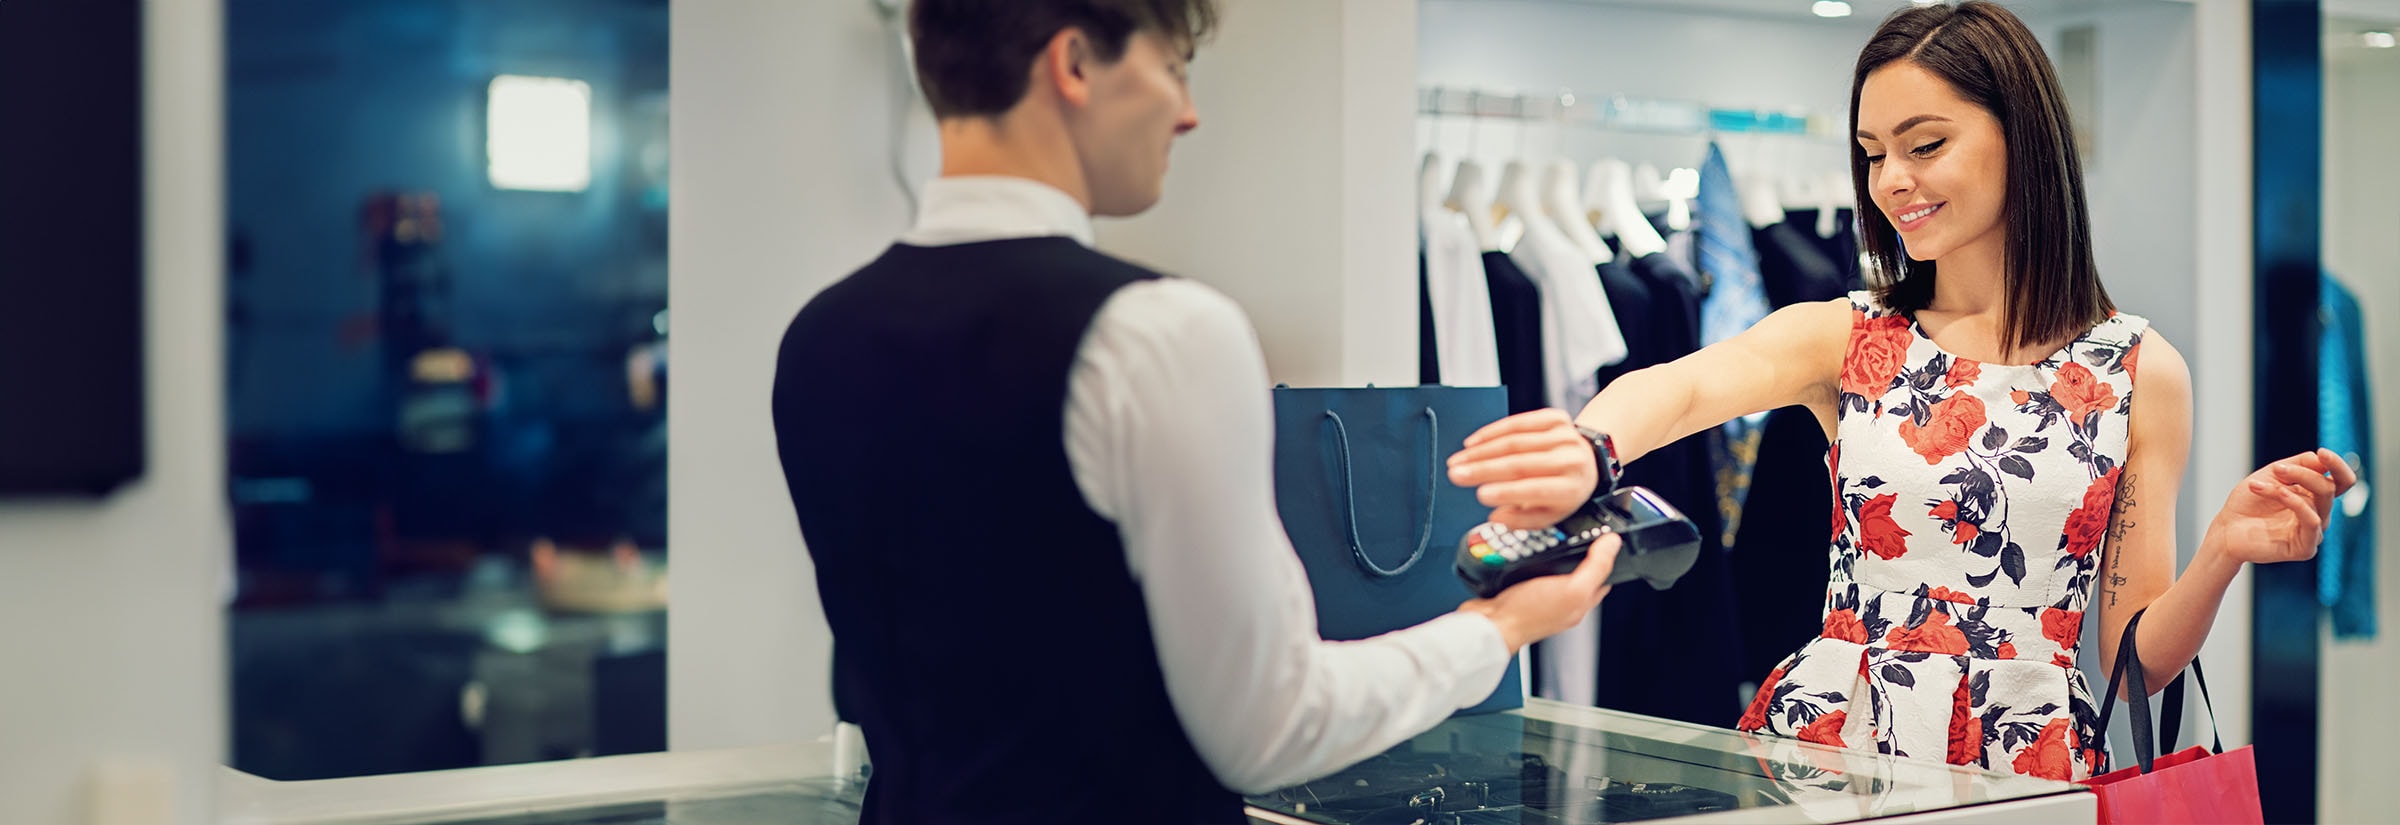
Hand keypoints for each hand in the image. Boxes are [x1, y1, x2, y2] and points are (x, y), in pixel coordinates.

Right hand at [1447, 409, 1599, 529]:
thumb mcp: (1551, 514)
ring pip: (1514, 441)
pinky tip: (1473, 443)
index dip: (1507, 492)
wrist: (1588, 458)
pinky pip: (1517, 422)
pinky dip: (1491, 433)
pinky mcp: (1555, 418)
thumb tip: (1497, 517)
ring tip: (1458, 461)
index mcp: (1572, 488)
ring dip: (1480, 452)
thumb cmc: (1565, 489)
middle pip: (1521, 463)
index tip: (1481, 494)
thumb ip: (1524, 520)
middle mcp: (1571, 459)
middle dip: (1483, 469)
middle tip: (1456, 475)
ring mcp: (1564, 435)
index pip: (1537, 489)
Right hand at [1458, 534, 1618, 653]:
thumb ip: (1595, 567)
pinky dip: (1525, 552)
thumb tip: (1613, 544)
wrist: (1489, 624)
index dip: (1606, 553)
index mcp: (1580, 601)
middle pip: (1576, 566)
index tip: (1602, 533)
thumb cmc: (1529, 615)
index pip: (1602, 574)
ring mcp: (1539, 592)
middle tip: (1570, 529)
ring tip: (1544, 532)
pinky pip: (1526, 563)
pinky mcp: (1517, 586)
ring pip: (1550, 562)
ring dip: (1547, 546)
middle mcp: (1561, 598)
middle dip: (1574, 546)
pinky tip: (1522, 544)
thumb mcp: (1572, 589)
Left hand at [2207, 448, 2357, 565]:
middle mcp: (2318, 514)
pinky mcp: (2305, 548)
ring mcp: (2313, 532)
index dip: (2337, 465)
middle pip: (2329, 488)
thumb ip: (2299, 465)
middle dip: (2305, 473)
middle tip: (2277, 469)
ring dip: (2285, 487)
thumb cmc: (2247, 503)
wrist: (2226, 530)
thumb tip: (2322, 458)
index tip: (2322, 452)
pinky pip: (2312, 521)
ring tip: (2256, 485)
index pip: (2341, 480)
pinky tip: (2279, 494)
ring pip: (2318, 501)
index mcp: (2314, 496)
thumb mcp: (2272, 475)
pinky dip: (2296, 503)